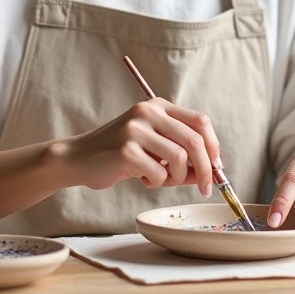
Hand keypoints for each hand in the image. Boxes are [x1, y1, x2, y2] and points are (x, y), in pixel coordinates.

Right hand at [57, 99, 220, 196]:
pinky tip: (140, 178)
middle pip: (194, 141)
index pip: (200, 122)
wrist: (78, 158)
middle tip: (205, 188)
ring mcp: (135, 129)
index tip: (216, 168)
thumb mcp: (153, 148)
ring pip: (179, 159)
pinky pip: (158, 174)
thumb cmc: (118, 155)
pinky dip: (155, 183)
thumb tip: (212, 172)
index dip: (213, 147)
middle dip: (205, 169)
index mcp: (157, 106)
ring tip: (159, 179)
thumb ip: (181, 154)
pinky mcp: (126, 150)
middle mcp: (148, 112)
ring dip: (175, 178)